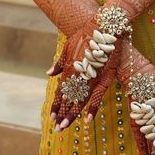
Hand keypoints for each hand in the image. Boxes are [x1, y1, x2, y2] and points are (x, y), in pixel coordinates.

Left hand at [48, 16, 122, 130]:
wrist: (104, 26)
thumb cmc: (86, 34)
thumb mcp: (68, 46)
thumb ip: (59, 63)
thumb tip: (49, 74)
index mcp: (69, 69)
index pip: (60, 92)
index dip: (56, 105)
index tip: (51, 117)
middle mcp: (78, 76)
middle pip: (68, 99)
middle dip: (62, 114)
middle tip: (57, 128)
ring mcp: (91, 77)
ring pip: (80, 100)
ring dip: (72, 114)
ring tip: (65, 126)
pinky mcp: (105, 76)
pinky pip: (98, 96)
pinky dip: (92, 107)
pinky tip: (87, 119)